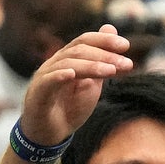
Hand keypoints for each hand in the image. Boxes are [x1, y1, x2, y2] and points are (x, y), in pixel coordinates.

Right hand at [15, 26, 133, 149]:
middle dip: (104, 54)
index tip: (126, 46)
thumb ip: (102, 60)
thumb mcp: (92, 82)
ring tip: (111, 71)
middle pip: (78, 49)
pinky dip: (59, 76)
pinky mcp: (37, 94)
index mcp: (67, 60)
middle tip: (126, 63)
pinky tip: (73, 74)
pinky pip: (48, 81)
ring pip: (67, 63)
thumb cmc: (69, 107)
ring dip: (92, 66)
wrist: (50, 134)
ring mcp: (44, 78)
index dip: (104, 40)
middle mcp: (54, 64)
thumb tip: (111, 29)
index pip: (84, 41)